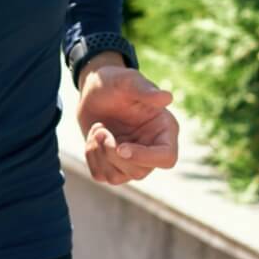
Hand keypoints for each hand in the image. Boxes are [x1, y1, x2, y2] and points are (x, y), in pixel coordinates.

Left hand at [76, 63, 179, 185]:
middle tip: (100, 129)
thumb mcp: (128, 81)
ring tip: (97, 128)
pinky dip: (91, 156)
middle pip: (138, 172)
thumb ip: (146, 91)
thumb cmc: (116, 81)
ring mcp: (131, 159)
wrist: (94, 89)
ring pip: (117, 177)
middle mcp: (151, 149)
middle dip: (112, 153)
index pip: (166, 158)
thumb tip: (167, 98)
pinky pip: (101, 175)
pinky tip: (92, 137)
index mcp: (164, 130)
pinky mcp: (112, 164)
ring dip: (100, 153)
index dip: (145, 158)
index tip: (121, 148)